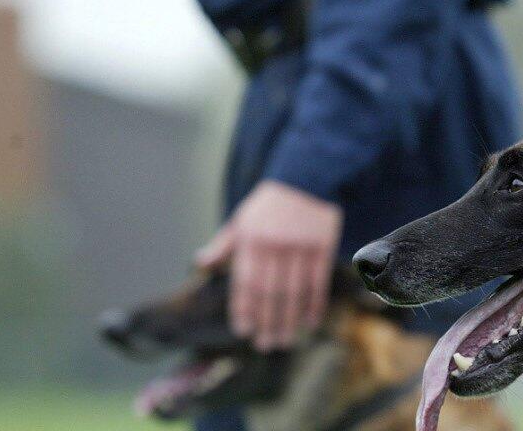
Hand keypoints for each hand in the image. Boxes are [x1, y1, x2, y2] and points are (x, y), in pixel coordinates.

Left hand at [197, 180, 343, 350]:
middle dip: (267, 322)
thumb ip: (223, 245)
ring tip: (285, 340)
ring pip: (293, 292)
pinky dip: (313, 304)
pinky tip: (310, 321)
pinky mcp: (322, 246)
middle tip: (265, 345)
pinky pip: (317, 282)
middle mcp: (274, 246)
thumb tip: (200, 264)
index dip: (244, 309)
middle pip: (270, 293)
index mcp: (251, 240)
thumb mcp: (241, 219)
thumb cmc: (270, 203)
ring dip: (289, 319)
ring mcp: (300, 247)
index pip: (246, 282)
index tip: (243, 331)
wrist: (306, 178)